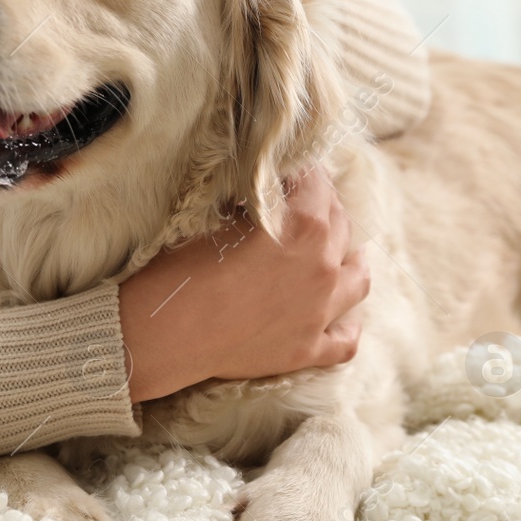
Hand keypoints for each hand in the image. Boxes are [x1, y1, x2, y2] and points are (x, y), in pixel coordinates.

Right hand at [116, 166, 367, 403]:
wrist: (163, 332)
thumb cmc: (180, 269)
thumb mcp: (215, 218)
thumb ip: (254, 203)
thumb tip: (264, 196)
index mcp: (303, 226)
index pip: (318, 183)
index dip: (303, 171)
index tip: (291, 170)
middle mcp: (322, 267)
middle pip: (340, 225)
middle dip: (324, 207)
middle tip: (304, 203)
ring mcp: (319, 313)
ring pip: (358, 280)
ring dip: (353, 261)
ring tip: (348, 254)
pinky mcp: (307, 350)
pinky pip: (345, 339)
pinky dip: (348, 324)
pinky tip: (345, 317)